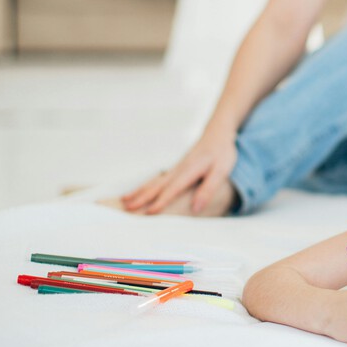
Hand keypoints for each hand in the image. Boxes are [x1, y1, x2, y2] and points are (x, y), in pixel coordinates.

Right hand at [120, 126, 237, 214]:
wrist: (218, 133)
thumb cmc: (222, 152)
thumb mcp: (221, 171)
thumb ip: (209, 189)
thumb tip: (196, 208)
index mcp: (190, 170)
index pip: (173, 189)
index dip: (161, 201)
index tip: (150, 212)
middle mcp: (179, 169)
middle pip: (157, 185)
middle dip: (142, 197)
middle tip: (127, 208)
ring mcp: (176, 168)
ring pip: (154, 181)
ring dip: (139, 191)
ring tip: (125, 200)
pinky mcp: (176, 168)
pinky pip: (158, 179)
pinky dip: (146, 186)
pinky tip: (140, 191)